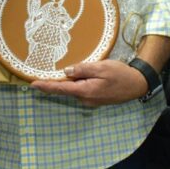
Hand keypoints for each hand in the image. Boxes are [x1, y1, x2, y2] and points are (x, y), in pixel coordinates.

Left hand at [31, 60, 148, 106]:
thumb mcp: (101, 67)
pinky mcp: (95, 98)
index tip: (32, 84)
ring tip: (73, 71)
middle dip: (57, 81)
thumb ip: (82, 69)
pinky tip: (82, 75)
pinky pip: (81, 90)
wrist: (137, 84)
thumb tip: (66, 72)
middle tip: (47, 74)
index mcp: (85, 91)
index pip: (61, 88)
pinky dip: (78, 83)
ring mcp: (90, 100)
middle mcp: (85, 99)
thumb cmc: (120, 74)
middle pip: (66, 89)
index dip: (46, 86)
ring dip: (70, 81)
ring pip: (74, 89)